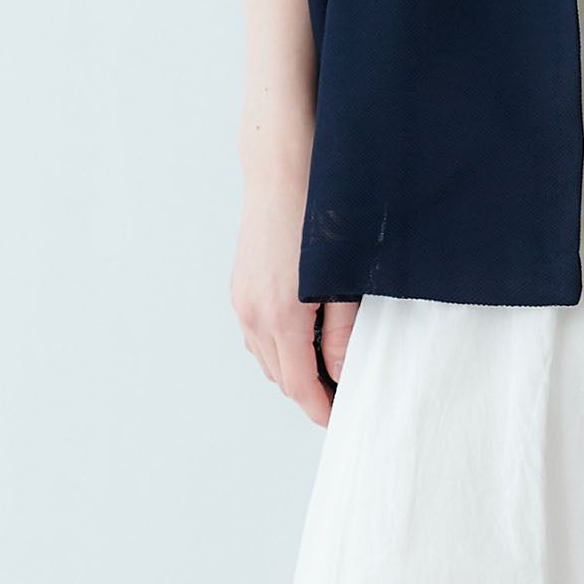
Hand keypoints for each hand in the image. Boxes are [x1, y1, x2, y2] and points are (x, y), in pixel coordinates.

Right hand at [231, 160, 355, 425]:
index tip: (342, 416)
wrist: (283, 168)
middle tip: (344, 388)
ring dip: (293, 367)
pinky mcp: (240, 286)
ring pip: (266, 358)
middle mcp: (254, 315)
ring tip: (328, 361)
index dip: (322, 407)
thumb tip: (340, 371)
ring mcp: (242, 300)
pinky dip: (278, 345)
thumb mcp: (344, 279)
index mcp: (282, 318)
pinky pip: (257, 334)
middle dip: (310, 390)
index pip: (300, 386)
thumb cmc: (321, 215)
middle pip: (281, 377)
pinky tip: (304, 331)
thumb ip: (342, 332)